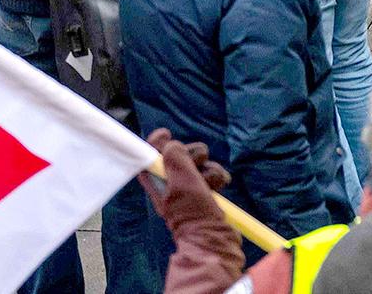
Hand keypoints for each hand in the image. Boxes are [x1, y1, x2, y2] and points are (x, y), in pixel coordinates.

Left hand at [139, 131, 244, 290]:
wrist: (214, 238)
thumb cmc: (194, 213)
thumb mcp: (182, 182)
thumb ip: (176, 158)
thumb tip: (172, 145)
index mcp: (157, 183)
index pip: (151, 156)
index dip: (156, 142)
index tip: (167, 133)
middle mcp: (171, 185)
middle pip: (179, 155)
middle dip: (192, 155)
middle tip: (197, 164)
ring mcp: (189, 190)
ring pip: (200, 164)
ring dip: (210, 168)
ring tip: (213, 183)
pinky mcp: (206, 194)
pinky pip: (212, 174)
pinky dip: (218, 177)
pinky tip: (221, 186)